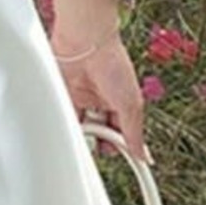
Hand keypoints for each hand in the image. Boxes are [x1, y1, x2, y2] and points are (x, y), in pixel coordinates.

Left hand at [50, 26, 152, 164]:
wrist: (85, 41)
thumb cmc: (112, 62)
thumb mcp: (130, 104)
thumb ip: (134, 132)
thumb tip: (142, 155)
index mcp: (119, 100)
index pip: (121, 131)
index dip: (122, 146)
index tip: (123, 163)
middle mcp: (99, 99)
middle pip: (99, 131)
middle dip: (101, 143)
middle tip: (102, 150)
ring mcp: (80, 96)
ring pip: (80, 126)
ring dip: (83, 136)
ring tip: (86, 142)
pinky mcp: (62, 93)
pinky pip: (64, 115)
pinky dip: (66, 127)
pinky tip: (68, 134)